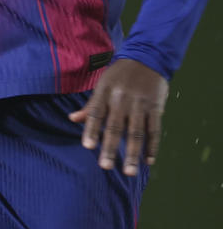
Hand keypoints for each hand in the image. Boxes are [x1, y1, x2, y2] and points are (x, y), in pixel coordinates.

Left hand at [69, 58, 168, 175]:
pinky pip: (154, 129)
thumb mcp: (102, 85)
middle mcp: (122, 99)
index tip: (88, 147)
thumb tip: (72, 119)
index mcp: (105, 93)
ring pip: (136, 132)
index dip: (92, 130)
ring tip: (129, 171)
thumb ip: (90, 105)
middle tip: (105, 167)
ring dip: (133, 153)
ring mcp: (140, 104)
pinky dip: (152, 146)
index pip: (96, 114)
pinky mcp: (156, 107)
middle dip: (110, 148)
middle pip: (115, 127)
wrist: (147, 57)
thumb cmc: (119, 75)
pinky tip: (149, 160)